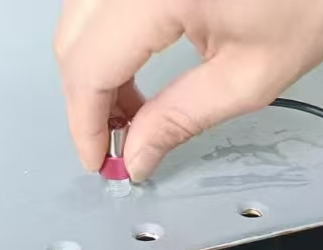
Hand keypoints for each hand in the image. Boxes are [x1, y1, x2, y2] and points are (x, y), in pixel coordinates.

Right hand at [54, 0, 322, 179]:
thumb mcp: (250, 76)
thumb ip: (180, 119)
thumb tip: (136, 156)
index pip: (88, 66)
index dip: (85, 124)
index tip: (99, 161)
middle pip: (73, 39)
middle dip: (88, 100)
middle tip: (119, 142)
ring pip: (80, 15)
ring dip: (95, 66)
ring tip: (132, 109)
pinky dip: (108, 35)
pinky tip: (133, 64)